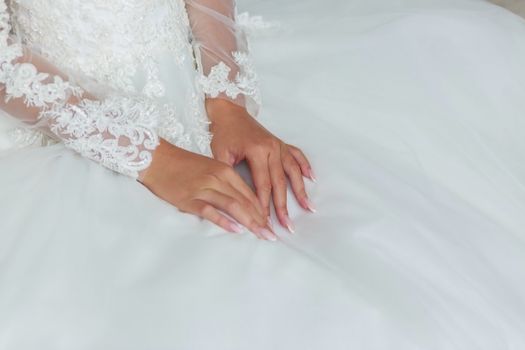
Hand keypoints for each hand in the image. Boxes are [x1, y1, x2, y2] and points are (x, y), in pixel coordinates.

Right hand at [139, 139, 276, 240]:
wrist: (157, 159)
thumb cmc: (182, 165)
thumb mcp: (209, 169)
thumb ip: (226, 184)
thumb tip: (241, 204)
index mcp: (225, 170)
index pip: (249, 193)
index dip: (262, 210)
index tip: (271, 224)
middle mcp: (217, 178)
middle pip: (245, 201)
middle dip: (261, 220)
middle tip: (272, 235)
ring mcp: (204, 188)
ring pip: (233, 206)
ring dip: (249, 222)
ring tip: (261, 235)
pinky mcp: (190, 199)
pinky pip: (211, 211)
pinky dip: (225, 221)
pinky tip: (236, 230)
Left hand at [206, 98, 315, 232]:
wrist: (230, 112)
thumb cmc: (224, 133)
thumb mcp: (219, 153)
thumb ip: (228, 175)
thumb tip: (235, 198)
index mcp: (257, 151)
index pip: (263, 184)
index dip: (264, 205)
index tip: (265, 221)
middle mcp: (272, 149)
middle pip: (280, 183)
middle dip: (283, 206)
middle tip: (288, 226)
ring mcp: (279, 146)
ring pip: (293, 172)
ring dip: (301, 191)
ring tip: (309, 207)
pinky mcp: (281, 144)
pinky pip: (297, 155)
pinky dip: (305, 167)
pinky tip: (312, 179)